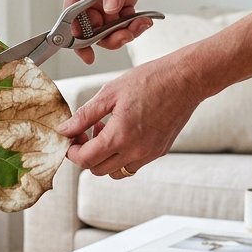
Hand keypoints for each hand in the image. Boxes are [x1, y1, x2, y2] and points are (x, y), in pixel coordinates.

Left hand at [56, 54, 203, 176]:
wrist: (186, 79)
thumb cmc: (150, 80)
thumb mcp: (109, 93)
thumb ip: (84, 115)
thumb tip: (64, 130)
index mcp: (120, 136)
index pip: (85, 160)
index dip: (72, 151)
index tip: (72, 137)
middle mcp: (136, 151)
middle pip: (97, 169)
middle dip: (87, 154)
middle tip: (87, 132)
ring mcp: (149, 154)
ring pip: (116, 171)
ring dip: (105, 157)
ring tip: (106, 131)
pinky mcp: (159, 152)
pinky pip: (133, 164)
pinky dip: (122, 155)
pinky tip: (123, 132)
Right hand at [63, 0, 170, 63]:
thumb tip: (109, 9)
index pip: (70, 15)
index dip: (74, 36)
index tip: (86, 51)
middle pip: (90, 27)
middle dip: (106, 36)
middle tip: (124, 37)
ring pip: (108, 28)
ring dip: (123, 33)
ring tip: (139, 27)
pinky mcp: (124, 1)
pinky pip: (124, 22)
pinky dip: (134, 26)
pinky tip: (145, 21)